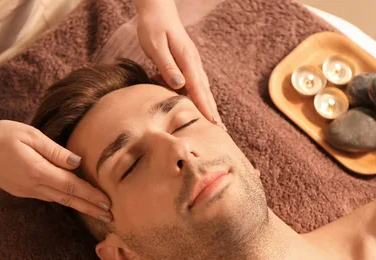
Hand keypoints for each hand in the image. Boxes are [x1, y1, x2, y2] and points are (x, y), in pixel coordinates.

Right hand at [0, 120, 111, 222]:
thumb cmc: (2, 135)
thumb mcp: (31, 135)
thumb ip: (55, 151)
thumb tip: (77, 163)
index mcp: (38, 171)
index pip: (72, 186)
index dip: (91, 196)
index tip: (108, 204)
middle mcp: (33, 186)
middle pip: (69, 199)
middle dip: (91, 208)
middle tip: (111, 217)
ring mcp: (26, 191)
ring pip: (59, 199)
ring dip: (79, 205)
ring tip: (97, 211)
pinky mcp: (21, 191)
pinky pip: (48, 196)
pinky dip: (64, 199)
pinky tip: (73, 199)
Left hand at [136, 0, 220, 124]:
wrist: (158, 11)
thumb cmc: (153, 27)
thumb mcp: (156, 46)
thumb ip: (167, 66)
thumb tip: (179, 85)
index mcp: (188, 61)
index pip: (198, 89)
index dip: (206, 108)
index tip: (214, 123)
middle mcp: (193, 64)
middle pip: (205, 93)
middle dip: (213, 112)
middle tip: (222, 131)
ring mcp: (191, 65)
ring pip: (201, 90)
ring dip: (208, 107)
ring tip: (215, 124)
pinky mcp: (186, 65)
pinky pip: (192, 85)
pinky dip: (196, 98)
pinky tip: (195, 107)